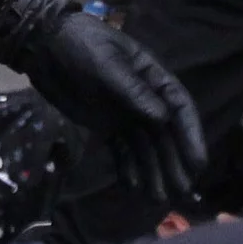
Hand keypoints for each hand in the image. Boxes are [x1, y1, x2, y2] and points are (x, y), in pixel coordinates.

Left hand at [0, 0, 207, 203]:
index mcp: (152, 77)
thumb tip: (162, 118)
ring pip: (145, 147)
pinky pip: (122, 150)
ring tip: (158, 198)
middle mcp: (144, 98)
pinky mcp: (106, 125)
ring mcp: (125, 113)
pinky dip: (127, 168)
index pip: (179, 109)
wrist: (44, 47)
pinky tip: (132, 186)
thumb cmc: (80, 45)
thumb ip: (132, 90)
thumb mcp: (106, 63)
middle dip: (174, 162)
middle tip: (181, 192)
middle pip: (165, 134)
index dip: (191, 136)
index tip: (198, 163)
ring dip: (153, 171)